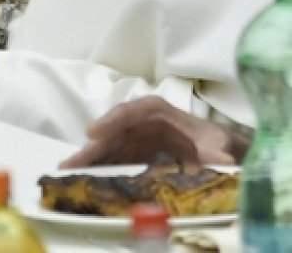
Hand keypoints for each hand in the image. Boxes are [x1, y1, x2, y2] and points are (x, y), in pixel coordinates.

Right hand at [61, 96, 239, 167]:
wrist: (218, 150)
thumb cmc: (214, 143)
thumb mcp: (218, 147)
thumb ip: (217, 154)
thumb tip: (222, 161)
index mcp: (161, 112)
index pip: (134, 111)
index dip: (112, 121)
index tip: (94, 133)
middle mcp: (144, 120)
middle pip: (114, 131)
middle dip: (93, 147)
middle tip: (70, 164)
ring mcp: (136, 136)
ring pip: (109, 145)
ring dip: (91, 159)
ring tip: (69, 173)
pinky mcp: (133, 150)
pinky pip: (113, 157)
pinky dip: (100, 167)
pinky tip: (86, 179)